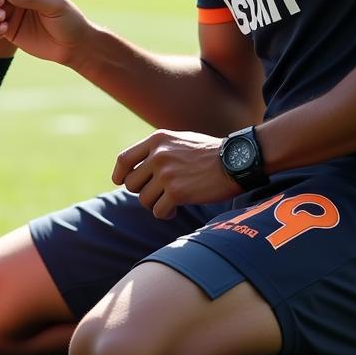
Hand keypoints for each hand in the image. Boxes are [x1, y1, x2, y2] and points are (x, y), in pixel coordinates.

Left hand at [112, 130, 239, 217]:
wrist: (235, 162)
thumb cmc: (210, 153)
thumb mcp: (180, 141)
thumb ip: (158, 150)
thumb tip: (137, 167)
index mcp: (157, 140)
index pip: (123, 159)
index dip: (119, 174)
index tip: (121, 183)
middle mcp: (158, 155)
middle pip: (131, 184)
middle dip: (143, 192)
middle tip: (159, 194)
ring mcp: (166, 174)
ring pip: (144, 199)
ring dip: (155, 204)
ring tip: (170, 202)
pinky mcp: (177, 192)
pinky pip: (158, 211)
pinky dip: (165, 214)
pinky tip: (175, 210)